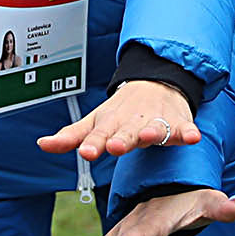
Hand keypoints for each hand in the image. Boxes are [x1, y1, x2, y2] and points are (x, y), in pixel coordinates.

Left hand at [36, 78, 198, 160]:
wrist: (155, 84)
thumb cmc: (120, 111)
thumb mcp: (95, 121)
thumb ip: (71, 136)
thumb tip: (42, 145)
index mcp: (110, 124)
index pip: (99, 135)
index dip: (93, 143)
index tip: (86, 152)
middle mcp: (132, 123)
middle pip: (126, 132)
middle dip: (121, 139)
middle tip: (114, 146)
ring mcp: (156, 121)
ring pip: (155, 128)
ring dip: (154, 132)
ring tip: (151, 136)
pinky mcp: (178, 122)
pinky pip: (184, 128)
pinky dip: (188, 131)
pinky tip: (193, 137)